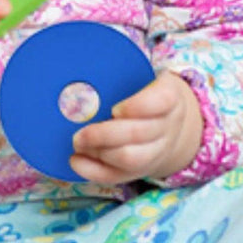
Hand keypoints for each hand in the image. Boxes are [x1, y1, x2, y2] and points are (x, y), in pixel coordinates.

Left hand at [70, 71, 202, 184]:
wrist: (170, 124)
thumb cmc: (143, 93)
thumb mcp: (141, 75)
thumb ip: (115, 71)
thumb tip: (72, 66)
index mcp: (168, 97)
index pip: (161, 100)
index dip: (138, 106)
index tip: (115, 108)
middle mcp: (166, 127)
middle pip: (139, 134)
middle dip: (104, 135)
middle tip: (79, 132)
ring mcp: (156, 151)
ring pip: (131, 159)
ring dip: (99, 152)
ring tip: (77, 142)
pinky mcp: (140, 169)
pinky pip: (118, 176)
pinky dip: (93, 171)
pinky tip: (75, 160)